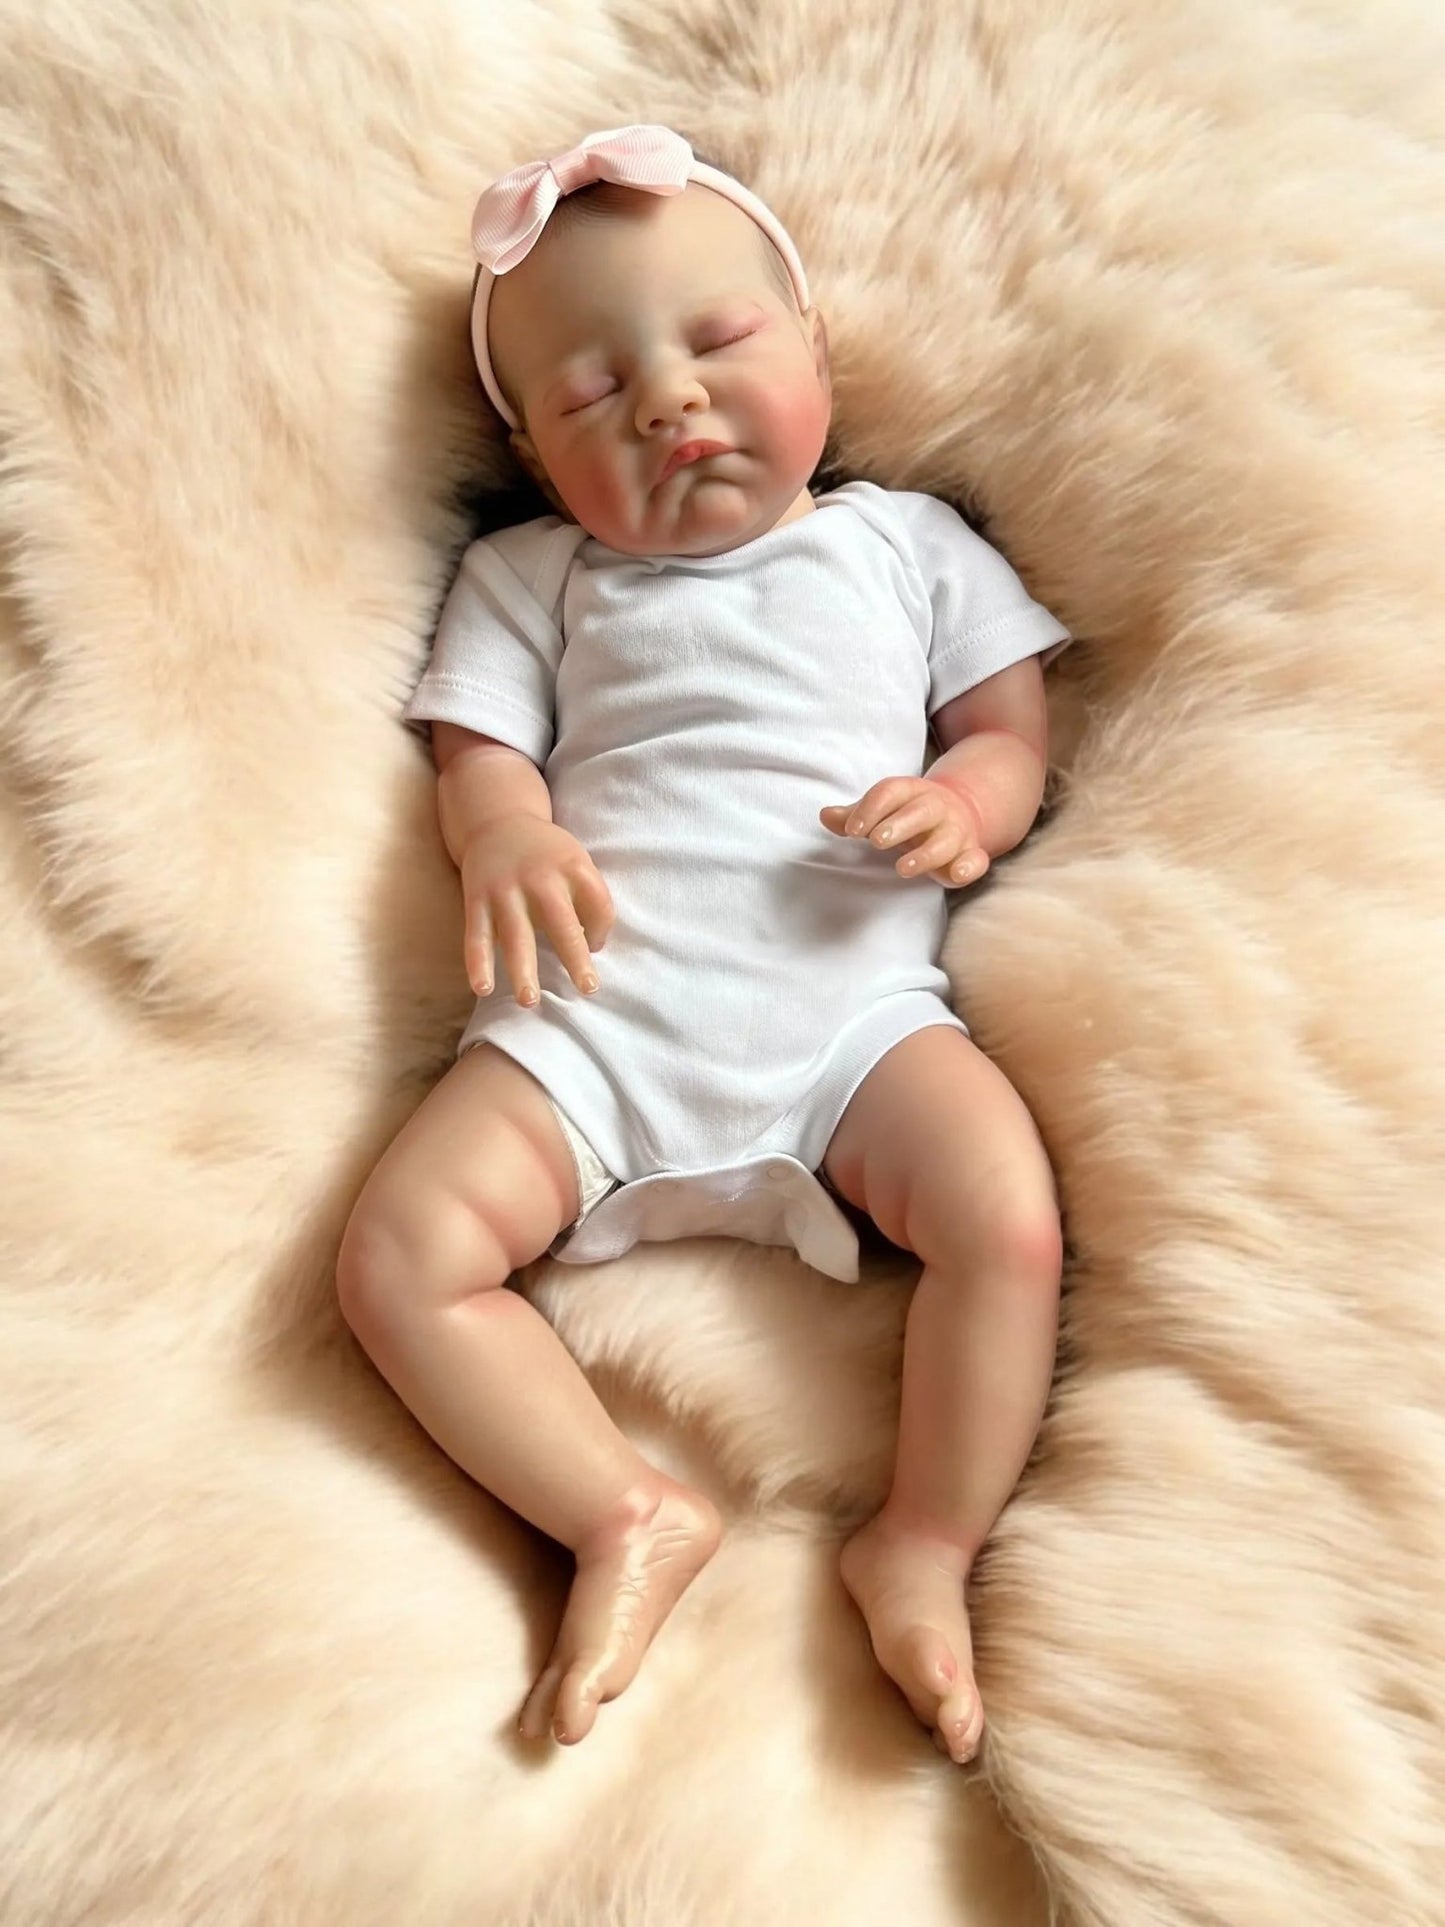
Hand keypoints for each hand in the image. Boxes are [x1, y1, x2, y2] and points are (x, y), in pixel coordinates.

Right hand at [459, 815, 613, 1005]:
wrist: (497, 821)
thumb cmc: (547, 853)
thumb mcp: (576, 860)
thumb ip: (589, 896)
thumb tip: (592, 947)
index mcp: (572, 865)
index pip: (599, 904)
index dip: (601, 930)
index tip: (593, 944)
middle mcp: (539, 877)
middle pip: (562, 922)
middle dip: (575, 958)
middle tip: (588, 989)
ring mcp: (505, 890)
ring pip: (516, 935)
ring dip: (522, 970)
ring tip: (529, 1001)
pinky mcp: (477, 900)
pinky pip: (477, 936)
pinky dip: (477, 963)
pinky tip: (482, 989)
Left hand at [820, 776, 988, 886]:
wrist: (961, 812)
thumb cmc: (908, 815)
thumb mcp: (883, 811)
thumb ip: (855, 816)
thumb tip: (825, 815)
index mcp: (911, 792)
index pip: (891, 792)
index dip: (871, 808)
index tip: (852, 830)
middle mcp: (936, 808)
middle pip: (920, 812)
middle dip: (899, 825)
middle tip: (876, 841)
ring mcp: (956, 830)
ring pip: (946, 839)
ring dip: (926, 854)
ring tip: (902, 868)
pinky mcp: (970, 853)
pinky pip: (976, 859)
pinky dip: (969, 867)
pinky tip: (955, 875)